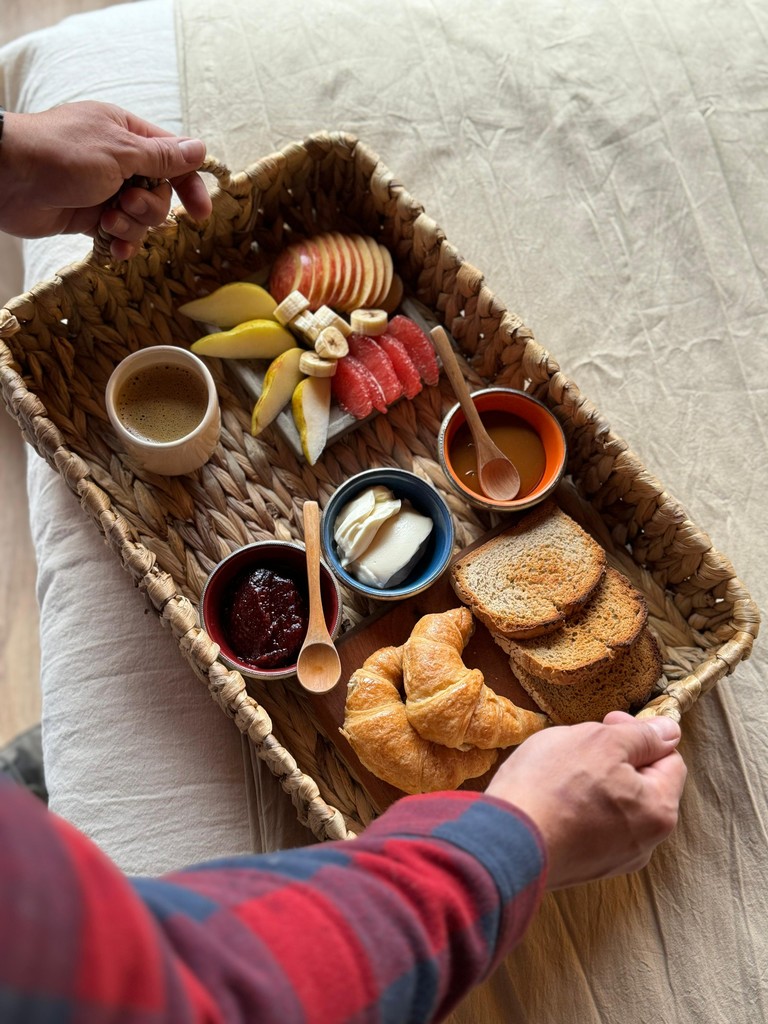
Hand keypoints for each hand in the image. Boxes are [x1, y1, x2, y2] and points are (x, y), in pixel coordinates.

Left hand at [0, 100, 212, 258]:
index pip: (173, 160)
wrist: (8, 179)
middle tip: (125, 203)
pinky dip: (120, 243)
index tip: (200, 213)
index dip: (190, 185)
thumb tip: (200, 149)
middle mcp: (119, 161)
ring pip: (141, 218)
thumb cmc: (61, 154)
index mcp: (127, 134)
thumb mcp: (119, 152)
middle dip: (148, 208)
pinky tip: (111, 248)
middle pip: (160, 194)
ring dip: (131, 225)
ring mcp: (104, 190)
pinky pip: (120, 235)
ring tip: (107, 220)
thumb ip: (162, 157)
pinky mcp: (89, 216)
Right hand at [486, 711, 686, 888]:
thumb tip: (669, 731)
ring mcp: (613, 860)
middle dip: (615, 758)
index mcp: (659, 810)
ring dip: (595, 782)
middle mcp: (645, 843)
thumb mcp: (601, 741)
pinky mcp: (583, 867)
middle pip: (642, 784)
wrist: (505, 841)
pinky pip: (592, 826)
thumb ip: (642, 736)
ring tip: (560, 770)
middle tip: (580, 743)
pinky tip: (551, 797)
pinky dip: (578, 807)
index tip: (606, 722)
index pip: (670, 760)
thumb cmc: (553, 785)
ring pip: (615, 805)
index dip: (639, 734)